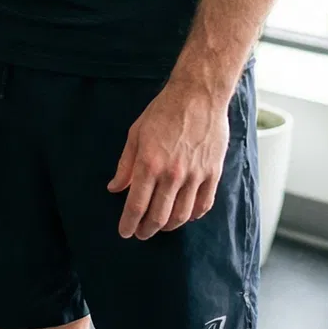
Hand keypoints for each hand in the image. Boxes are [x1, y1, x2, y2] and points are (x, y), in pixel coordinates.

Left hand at [108, 80, 231, 239]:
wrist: (198, 95)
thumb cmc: (164, 111)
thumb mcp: (136, 134)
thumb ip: (125, 165)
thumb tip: (115, 188)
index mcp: (149, 164)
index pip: (136, 205)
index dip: (129, 223)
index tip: (125, 232)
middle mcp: (172, 174)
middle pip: (159, 216)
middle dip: (147, 230)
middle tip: (141, 233)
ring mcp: (195, 175)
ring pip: (182, 215)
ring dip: (169, 226)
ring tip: (161, 226)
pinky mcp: (213, 173)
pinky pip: (204, 204)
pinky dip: (194, 215)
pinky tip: (186, 216)